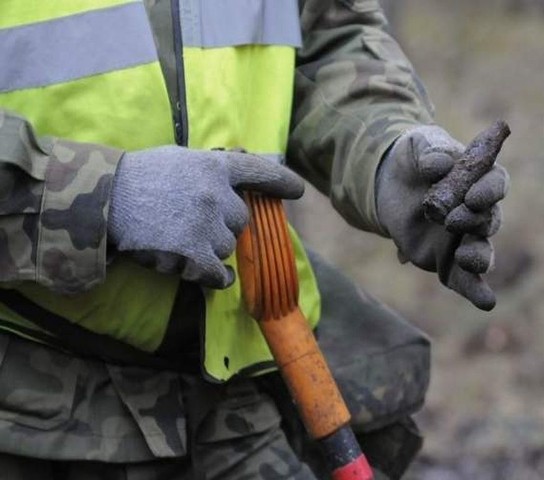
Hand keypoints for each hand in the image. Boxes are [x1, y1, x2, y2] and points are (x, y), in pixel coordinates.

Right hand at [108, 146, 303, 287]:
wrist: (106, 200)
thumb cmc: (139, 176)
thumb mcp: (180, 159)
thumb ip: (211, 168)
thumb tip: (236, 174)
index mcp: (216, 167)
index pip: (259, 173)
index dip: (282, 182)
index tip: (297, 190)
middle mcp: (218, 195)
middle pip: (241, 220)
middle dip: (224, 224)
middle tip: (195, 220)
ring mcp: (207, 226)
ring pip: (228, 247)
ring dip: (213, 247)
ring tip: (182, 238)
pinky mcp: (194, 255)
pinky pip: (220, 274)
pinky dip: (220, 278)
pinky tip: (218, 277)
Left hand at [376, 125, 508, 310]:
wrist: (389, 184)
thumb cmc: (413, 159)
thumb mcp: (417, 147)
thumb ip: (430, 152)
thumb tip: (439, 166)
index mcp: (479, 179)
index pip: (495, 184)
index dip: (489, 191)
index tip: (473, 197)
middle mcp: (479, 212)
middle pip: (489, 219)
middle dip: (474, 222)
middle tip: (452, 221)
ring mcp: (464, 239)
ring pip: (481, 251)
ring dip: (479, 257)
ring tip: (467, 259)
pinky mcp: (446, 262)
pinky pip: (464, 280)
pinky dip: (477, 291)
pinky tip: (487, 302)